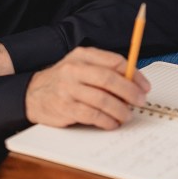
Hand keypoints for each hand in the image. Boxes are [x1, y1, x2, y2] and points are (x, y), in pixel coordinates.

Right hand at [25, 46, 150, 129]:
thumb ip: (103, 70)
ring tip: (127, 115)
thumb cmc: (63, 80)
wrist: (33, 94)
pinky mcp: (66, 108)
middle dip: (129, 92)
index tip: (144, 86)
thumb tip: (133, 81)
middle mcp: (75, 69)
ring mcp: (69, 89)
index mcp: (83, 55)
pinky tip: (112, 123)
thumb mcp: (81, 66)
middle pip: (109, 79)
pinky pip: (93, 116)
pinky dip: (107, 121)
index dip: (134, 74)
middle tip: (140, 101)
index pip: (115, 61)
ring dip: (120, 110)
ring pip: (103, 100)